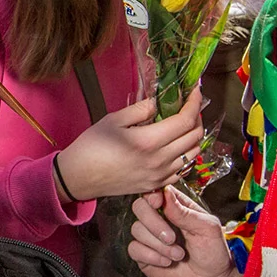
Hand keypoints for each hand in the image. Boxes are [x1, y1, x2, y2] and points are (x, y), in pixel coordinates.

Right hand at [57, 89, 205, 202]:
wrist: (79, 177)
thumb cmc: (91, 146)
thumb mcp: (113, 120)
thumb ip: (140, 110)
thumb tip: (158, 103)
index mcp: (149, 141)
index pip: (185, 120)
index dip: (195, 103)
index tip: (196, 91)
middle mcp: (160, 160)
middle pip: (195, 137)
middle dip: (197, 117)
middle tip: (189, 106)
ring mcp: (160, 175)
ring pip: (193, 154)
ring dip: (194, 137)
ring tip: (184, 124)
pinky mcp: (156, 185)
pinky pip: (183, 170)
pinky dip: (186, 155)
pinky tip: (177, 146)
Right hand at [128, 186, 238, 276]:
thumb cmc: (214, 255)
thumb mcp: (207, 228)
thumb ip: (185, 212)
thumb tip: (166, 194)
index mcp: (177, 208)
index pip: (155, 192)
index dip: (152, 196)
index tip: (158, 203)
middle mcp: (162, 220)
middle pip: (140, 208)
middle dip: (153, 222)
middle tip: (172, 238)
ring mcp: (152, 238)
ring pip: (136, 229)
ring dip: (158, 245)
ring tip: (178, 255)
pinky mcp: (145, 256)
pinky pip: (134, 249)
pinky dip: (150, 256)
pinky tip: (166, 262)